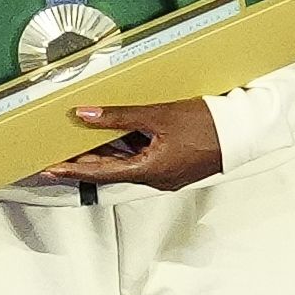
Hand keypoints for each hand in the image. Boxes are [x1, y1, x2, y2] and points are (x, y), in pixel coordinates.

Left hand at [40, 98, 223, 190]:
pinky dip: (127, 151)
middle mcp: (156, 179)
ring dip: (107, 155)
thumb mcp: (159, 116)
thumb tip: (86, 115)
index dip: (72, 170)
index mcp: (149, 171)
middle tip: (60, 153)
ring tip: (83, 142)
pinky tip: (119, 137)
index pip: (100, 173)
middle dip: (86, 162)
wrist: (244, 132)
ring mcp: (167, 174)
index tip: (50, 170)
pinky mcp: (176, 166)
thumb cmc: (208, 125)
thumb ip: (120, 117)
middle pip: (112, 171)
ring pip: (128, 166)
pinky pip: (143, 161)